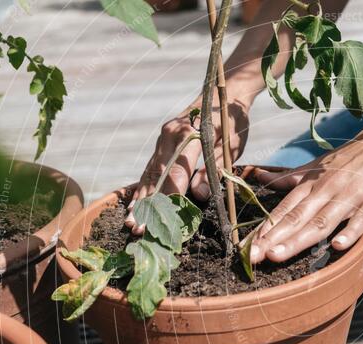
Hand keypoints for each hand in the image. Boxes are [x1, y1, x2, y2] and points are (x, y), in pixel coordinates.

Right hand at [126, 91, 251, 233]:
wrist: (225, 94)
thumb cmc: (232, 121)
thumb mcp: (230, 147)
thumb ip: (212, 170)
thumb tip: (199, 196)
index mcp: (188, 136)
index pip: (176, 174)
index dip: (168, 199)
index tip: (161, 222)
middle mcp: (169, 136)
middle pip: (157, 177)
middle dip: (146, 206)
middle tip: (136, 229)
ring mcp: (163, 139)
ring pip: (149, 174)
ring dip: (140, 200)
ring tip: (129, 222)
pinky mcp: (162, 142)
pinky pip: (150, 167)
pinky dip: (143, 187)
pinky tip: (134, 204)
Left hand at [250, 118, 362, 263]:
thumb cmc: (353, 157)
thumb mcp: (319, 165)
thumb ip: (289, 176)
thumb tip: (257, 176)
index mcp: (313, 183)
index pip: (284, 209)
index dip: (264, 229)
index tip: (245, 247)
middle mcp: (328, 189)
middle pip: (297, 217)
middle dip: (273, 238)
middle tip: (252, 257)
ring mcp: (351, 196)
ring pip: (322, 221)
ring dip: (299, 239)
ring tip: (277, 255)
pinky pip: (361, 219)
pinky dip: (350, 232)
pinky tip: (337, 246)